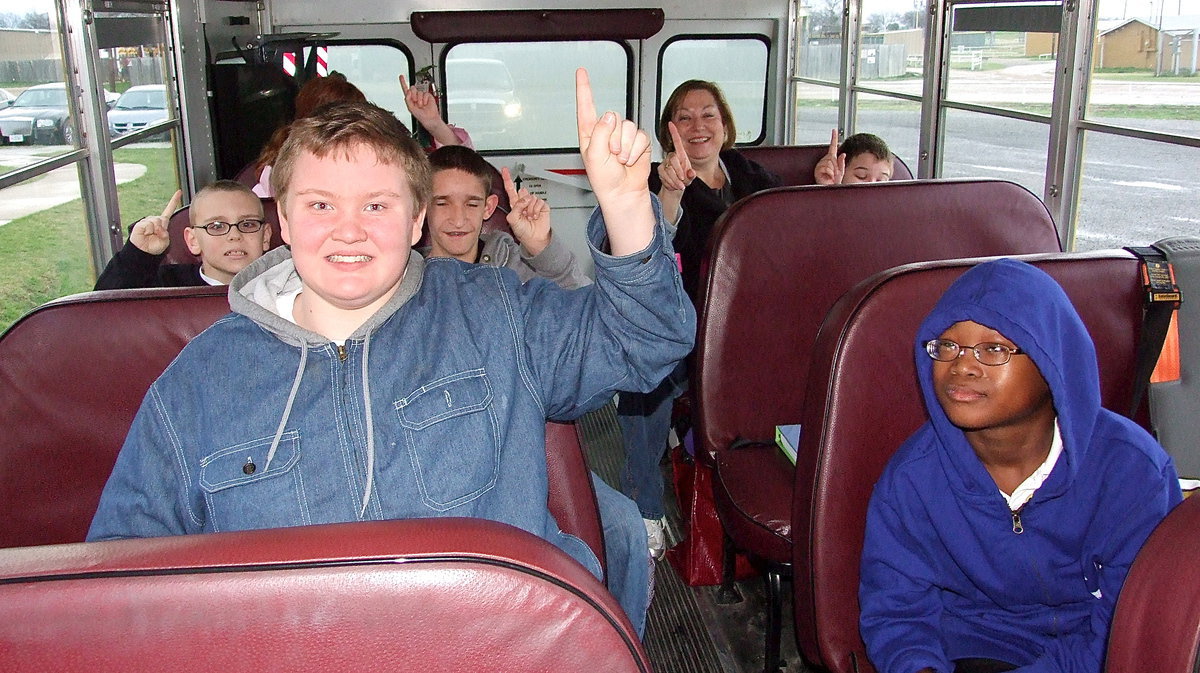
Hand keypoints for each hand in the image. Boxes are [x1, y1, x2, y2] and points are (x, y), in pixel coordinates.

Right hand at [129, 189, 180, 254]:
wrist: (145, 252)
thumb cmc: (155, 247)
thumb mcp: (165, 241)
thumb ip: (165, 233)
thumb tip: (158, 226)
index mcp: (163, 223)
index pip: (169, 210)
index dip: (174, 201)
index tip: (179, 192)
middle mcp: (155, 220)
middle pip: (162, 218)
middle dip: (162, 229)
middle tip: (157, 236)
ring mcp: (147, 221)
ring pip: (156, 221)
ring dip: (155, 230)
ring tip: (151, 236)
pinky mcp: (140, 224)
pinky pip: (148, 224)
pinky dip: (149, 230)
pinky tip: (146, 234)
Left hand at [399, 74, 441, 128]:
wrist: (429, 118)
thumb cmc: (420, 115)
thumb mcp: (410, 108)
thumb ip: (407, 99)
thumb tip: (408, 91)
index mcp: (410, 99)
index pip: (405, 89)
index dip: (403, 82)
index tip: (401, 76)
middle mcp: (416, 96)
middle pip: (412, 88)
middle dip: (413, 95)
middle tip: (416, 101)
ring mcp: (422, 96)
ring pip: (419, 92)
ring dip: (420, 100)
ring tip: (421, 105)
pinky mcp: (428, 96)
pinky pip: (425, 94)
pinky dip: (425, 100)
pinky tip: (425, 104)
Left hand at [502, 166, 550, 255]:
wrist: (534, 238)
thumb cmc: (523, 231)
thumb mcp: (513, 220)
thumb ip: (516, 207)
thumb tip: (526, 198)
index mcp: (515, 204)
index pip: (510, 189)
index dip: (507, 179)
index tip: (504, 170)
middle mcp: (524, 202)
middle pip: (522, 192)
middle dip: (523, 201)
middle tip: (524, 211)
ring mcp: (533, 204)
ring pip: (531, 197)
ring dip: (530, 209)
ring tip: (530, 217)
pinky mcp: (542, 206)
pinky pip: (539, 202)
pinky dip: (537, 210)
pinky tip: (536, 216)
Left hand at [575, 68, 653, 254]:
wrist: (623, 193)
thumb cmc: (604, 179)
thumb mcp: (593, 156)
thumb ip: (600, 133)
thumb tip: (610, 115)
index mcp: (590, 133)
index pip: (586, 107)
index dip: (584, 89)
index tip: (581, 72)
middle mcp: (606, 131)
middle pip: (613, 117)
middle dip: (614, 138)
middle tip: (611, 155)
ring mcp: (622, 135)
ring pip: (628, 127)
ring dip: (625, 147)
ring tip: (620, 160)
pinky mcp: (638, 141)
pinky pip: (640, 136)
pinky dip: (636, 150)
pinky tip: (630, 160)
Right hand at [657, 121, 695, 191]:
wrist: (676, 187)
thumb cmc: (684, 179)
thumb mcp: (691, 177)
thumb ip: (692, 175)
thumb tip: (691, 173)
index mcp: (680, 155)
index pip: (677, 141)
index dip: (674, 132)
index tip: (671, 123)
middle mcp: (672, 157)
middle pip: (674, 159)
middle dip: (679, 172)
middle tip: (683, 179)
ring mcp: (665, 163)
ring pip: (669, 170)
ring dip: (675, 180)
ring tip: (680, 184)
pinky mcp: (660, 169)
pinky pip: (664, 175)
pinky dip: (670, 182)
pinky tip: (673, 184)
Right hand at [814, 128, 845, 184]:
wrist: (828, 190)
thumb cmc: (833, 183)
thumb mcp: (841, 172)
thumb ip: (841, 163)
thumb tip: (843, 154)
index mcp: (831, 160)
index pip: (832, 147)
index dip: (833, 138)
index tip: (834, 130)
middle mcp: (825, 161)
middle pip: (832, 157)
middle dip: (836, 166)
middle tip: (834, 174)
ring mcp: (821, 165)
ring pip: (830, 162)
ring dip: (833, 170)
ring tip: (830, 176)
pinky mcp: (817, 169)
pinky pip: (826, 167)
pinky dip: (829, 173)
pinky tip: (827, 177)